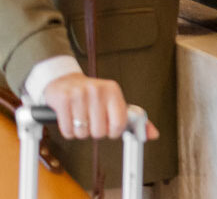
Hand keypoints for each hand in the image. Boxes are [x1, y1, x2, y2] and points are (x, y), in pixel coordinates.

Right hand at [42, 73, 159, 140]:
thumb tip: (153, 134)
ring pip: (82, 133)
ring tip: (80, 117)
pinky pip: (68, 131)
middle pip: (99, 132)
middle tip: (91, 119)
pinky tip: (70, 118)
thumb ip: (135, 120)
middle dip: (94, 131)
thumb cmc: (93, 96)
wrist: (65, 80)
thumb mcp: (115, 103)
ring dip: (80, 131)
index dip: (113, 132)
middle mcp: (97, 91)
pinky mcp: (63, 100)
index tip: (109, 127)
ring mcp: (79, 95)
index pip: (119, 124)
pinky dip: (68, 131)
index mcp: (113, 91)